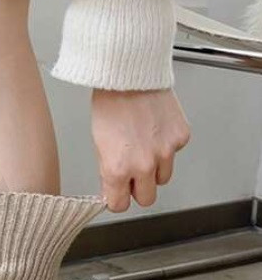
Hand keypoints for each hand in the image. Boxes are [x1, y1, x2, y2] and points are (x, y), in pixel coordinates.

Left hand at [91, 88, 190, 212]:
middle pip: (147, 199)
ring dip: (154, 169)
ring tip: (143, 146)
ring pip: (163, 177)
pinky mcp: (181, 137)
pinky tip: (154, 129)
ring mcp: (166, 152)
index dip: (116, 199)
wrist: (129, 74)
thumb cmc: (110, 102)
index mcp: (118, 168)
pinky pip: (175, 152)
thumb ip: (109, 170)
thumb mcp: (98, 143)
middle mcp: (144, 164)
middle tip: (132, 174)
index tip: (116, 193)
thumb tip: (112, 187)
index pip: (120, 205)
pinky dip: (166, 145)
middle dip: (138, 189)